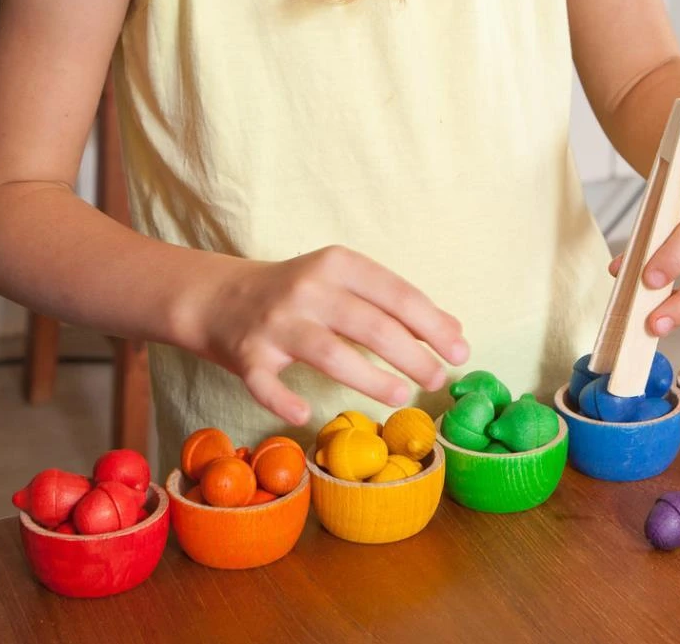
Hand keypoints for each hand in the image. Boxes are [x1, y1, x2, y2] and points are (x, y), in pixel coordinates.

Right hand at [190, 245, 469, 424]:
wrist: (219, 296)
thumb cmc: (297, 293)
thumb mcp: (345, 283)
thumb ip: (395, 302)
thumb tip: (453, 329)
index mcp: (337, 264)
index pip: (395, 293)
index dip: (432, 323)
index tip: (460, 350)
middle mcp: (308, 288)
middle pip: (370, 324)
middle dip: (412, 355)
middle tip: (439, 379)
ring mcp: (276, 323)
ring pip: (330, 354)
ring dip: (370, 378)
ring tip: (403, 395)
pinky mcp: (247, 355)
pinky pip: (267, 384)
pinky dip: (285, 401)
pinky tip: (306, 415)